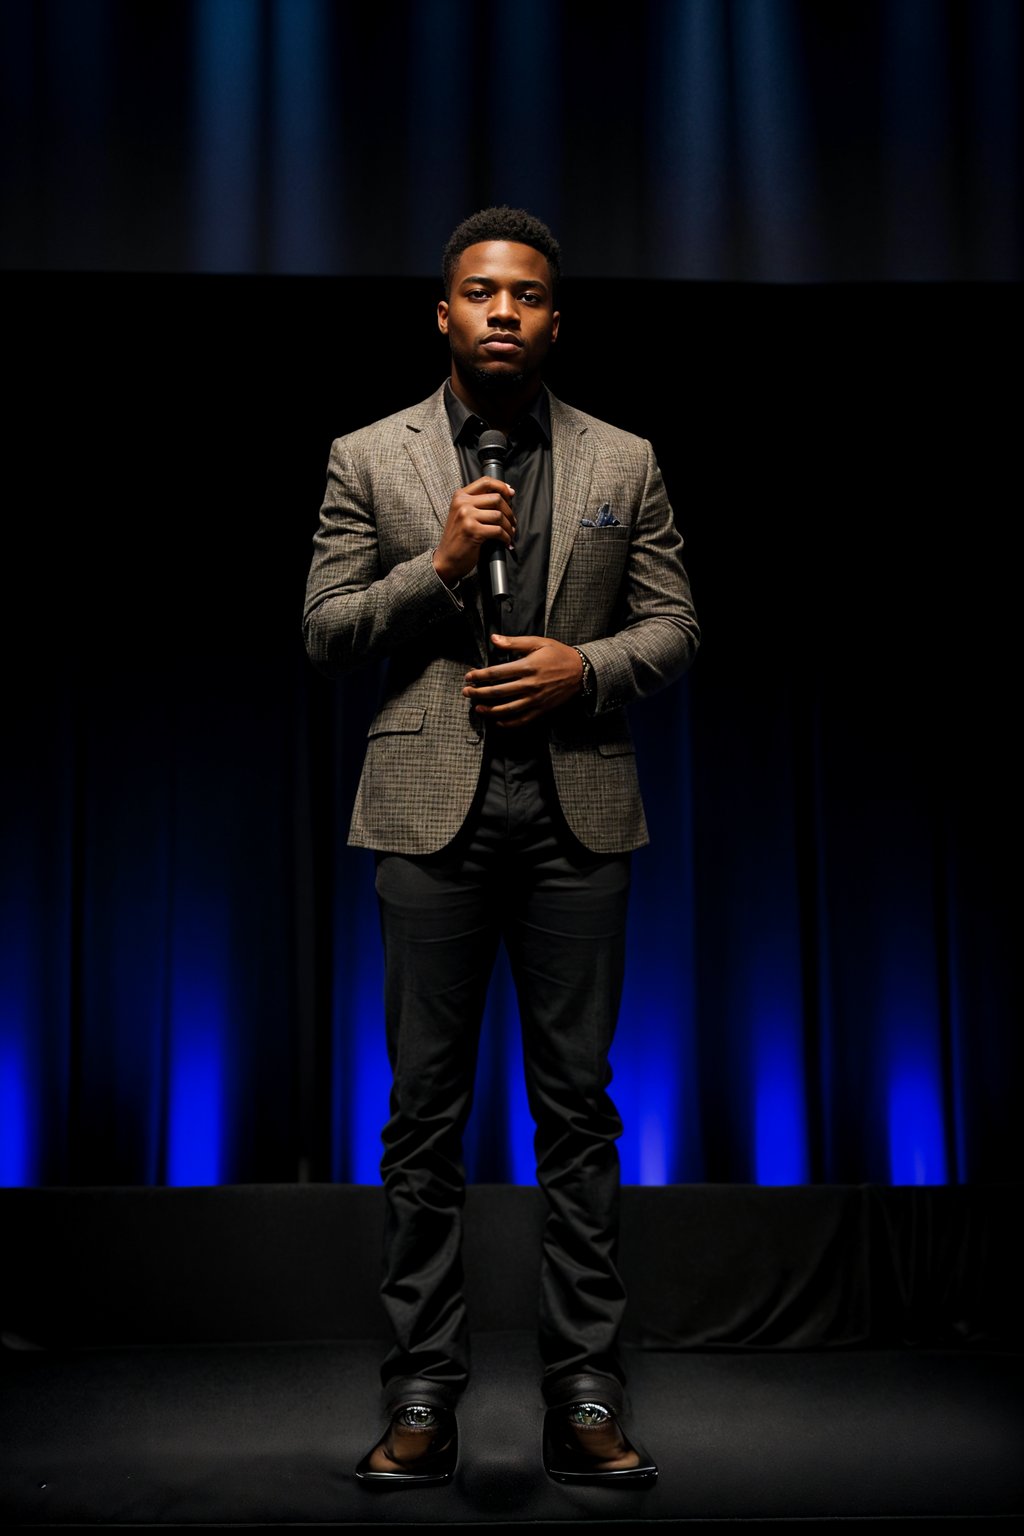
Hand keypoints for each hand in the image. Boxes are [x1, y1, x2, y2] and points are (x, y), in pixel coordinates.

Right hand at [432, 478, 515, 585]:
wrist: (446, 559)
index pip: (486, 482)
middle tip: (512, 522)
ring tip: (509, 533)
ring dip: (509, 526)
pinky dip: (505, 537)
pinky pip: (498, 530)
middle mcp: (462, 503)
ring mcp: (466, 517)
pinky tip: (505, 542)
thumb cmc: (458, 538)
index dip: (502, 487)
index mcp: (460, 496)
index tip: (511, 495)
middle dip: (509, 511)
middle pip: (497, 498)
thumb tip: (507, 493)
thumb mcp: (463, 514)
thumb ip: (479, 503)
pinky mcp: (472, 531)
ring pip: (499, 515)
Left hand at [462, 634, 583, 726]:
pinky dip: (508, 723)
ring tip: (478, 708)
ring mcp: (535, 700)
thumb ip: (514, 642)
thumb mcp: (538, 642)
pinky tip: (498, 722)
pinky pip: (521, 720)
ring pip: (506, 709)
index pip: (496, 673)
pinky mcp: (541, 710)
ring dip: (489, 710)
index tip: (469, 676)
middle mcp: (529, 685)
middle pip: (497, 692)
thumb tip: (494, 639)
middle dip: (478, 693)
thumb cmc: (559, 655)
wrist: (582, 672)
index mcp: (527, 667)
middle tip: (467, 692)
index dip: (479, 676)